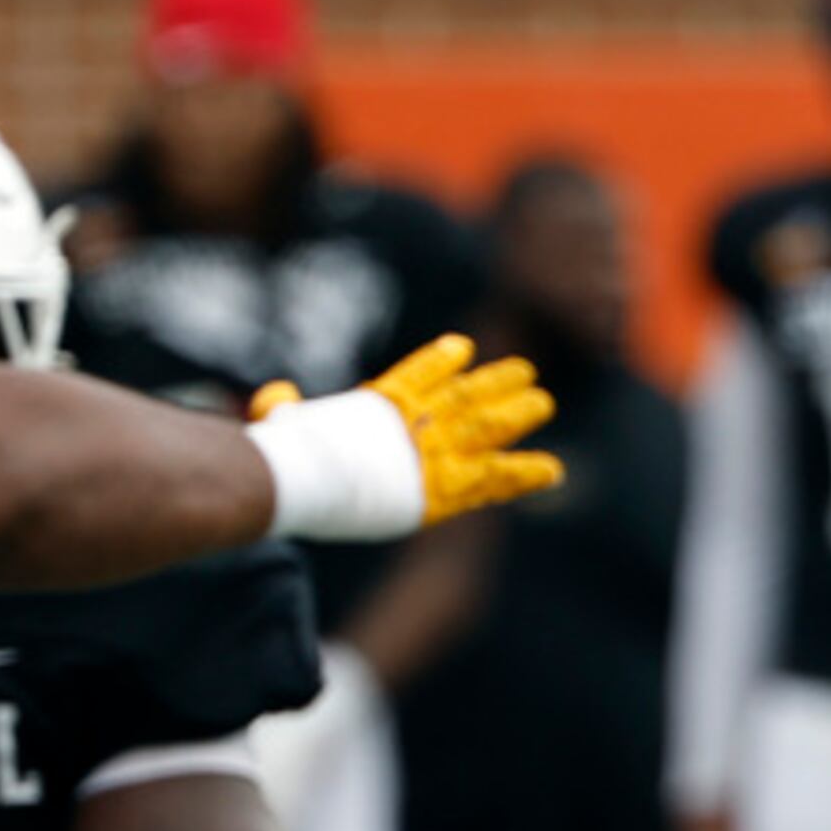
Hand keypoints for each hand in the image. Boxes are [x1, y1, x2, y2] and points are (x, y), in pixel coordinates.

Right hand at [247, 335, 561, 540]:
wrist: (302, 477)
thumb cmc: (282, 457)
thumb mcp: (280, 427)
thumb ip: (283, 410)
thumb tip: (278, 394)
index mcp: (377, 405)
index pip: (414, 375)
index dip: (438, 360)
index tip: (461, 346)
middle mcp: (414, 422)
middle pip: (462, 397)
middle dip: (494, 384)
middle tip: (526, 371)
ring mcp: (434, 450)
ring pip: (487, 426)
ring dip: (517, 413)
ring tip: (543, 401)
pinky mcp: (448, 485)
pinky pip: (495, 478)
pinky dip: (523, 474)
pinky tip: (552, 471)